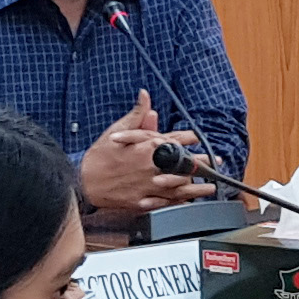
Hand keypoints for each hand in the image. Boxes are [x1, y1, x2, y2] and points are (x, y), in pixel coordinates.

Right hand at [74, 91, 204, 214]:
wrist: (82, 182)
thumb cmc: (100, 156)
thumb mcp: (117, 130)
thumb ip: (136, 114)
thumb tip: (145, 95)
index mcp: (146, 148)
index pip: (174, 141)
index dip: (190, 139)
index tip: (199, 139)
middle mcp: (151, 167)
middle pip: (182, 165)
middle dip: (201, 165)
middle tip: (216, 164)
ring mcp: (148, 186)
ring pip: (178, 187)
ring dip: (197, 187)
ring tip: (211, 188)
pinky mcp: (142, 201)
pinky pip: (165, 203)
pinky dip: (178, 203)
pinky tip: (189, 203)